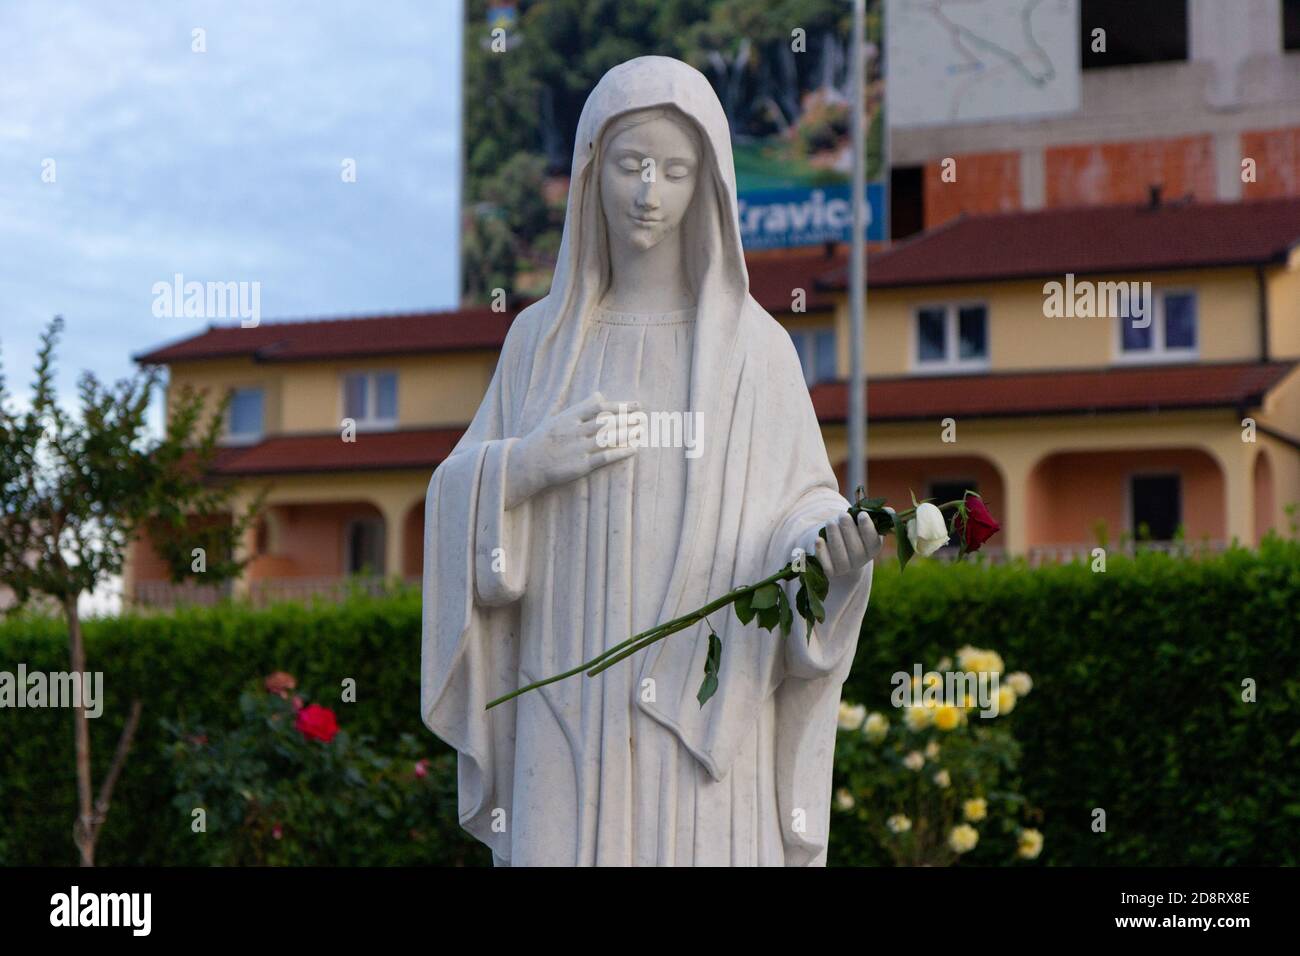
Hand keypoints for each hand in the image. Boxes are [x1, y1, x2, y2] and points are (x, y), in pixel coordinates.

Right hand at [505, 392, 641, 508]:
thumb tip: (599, 394)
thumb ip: (580, 408)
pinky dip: (620, 452)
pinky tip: (634, 449)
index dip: (619, 405)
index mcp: (568, 417)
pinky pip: (604, 458)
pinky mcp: (580, 466)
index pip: (598, 407)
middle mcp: (574, 431)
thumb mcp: (558, 419)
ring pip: (608, 438)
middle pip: (606, 422)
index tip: (635, 404)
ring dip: (627, 433)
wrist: (526, 465)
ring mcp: (577, 449)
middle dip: (628, 418)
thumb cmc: (543, 440)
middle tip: (644, 417)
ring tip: (642, 430)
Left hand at [811, 511, 881, 577]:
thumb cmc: (853, 531)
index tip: (862, 514)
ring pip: (841, 557)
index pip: (873, 542)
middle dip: (849, 530)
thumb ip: (877, 516)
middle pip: (856, 550)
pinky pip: (826, 566)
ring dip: (835, 538)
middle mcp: (860, 561)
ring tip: (830, 522)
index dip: (868, 529)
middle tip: (843, 515)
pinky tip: (819, 540)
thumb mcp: (864, 524)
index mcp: (872, 549)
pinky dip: (822, 553)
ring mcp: (844, 568)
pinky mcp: (830, 572)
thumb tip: (889, 511)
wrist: (838, 551)